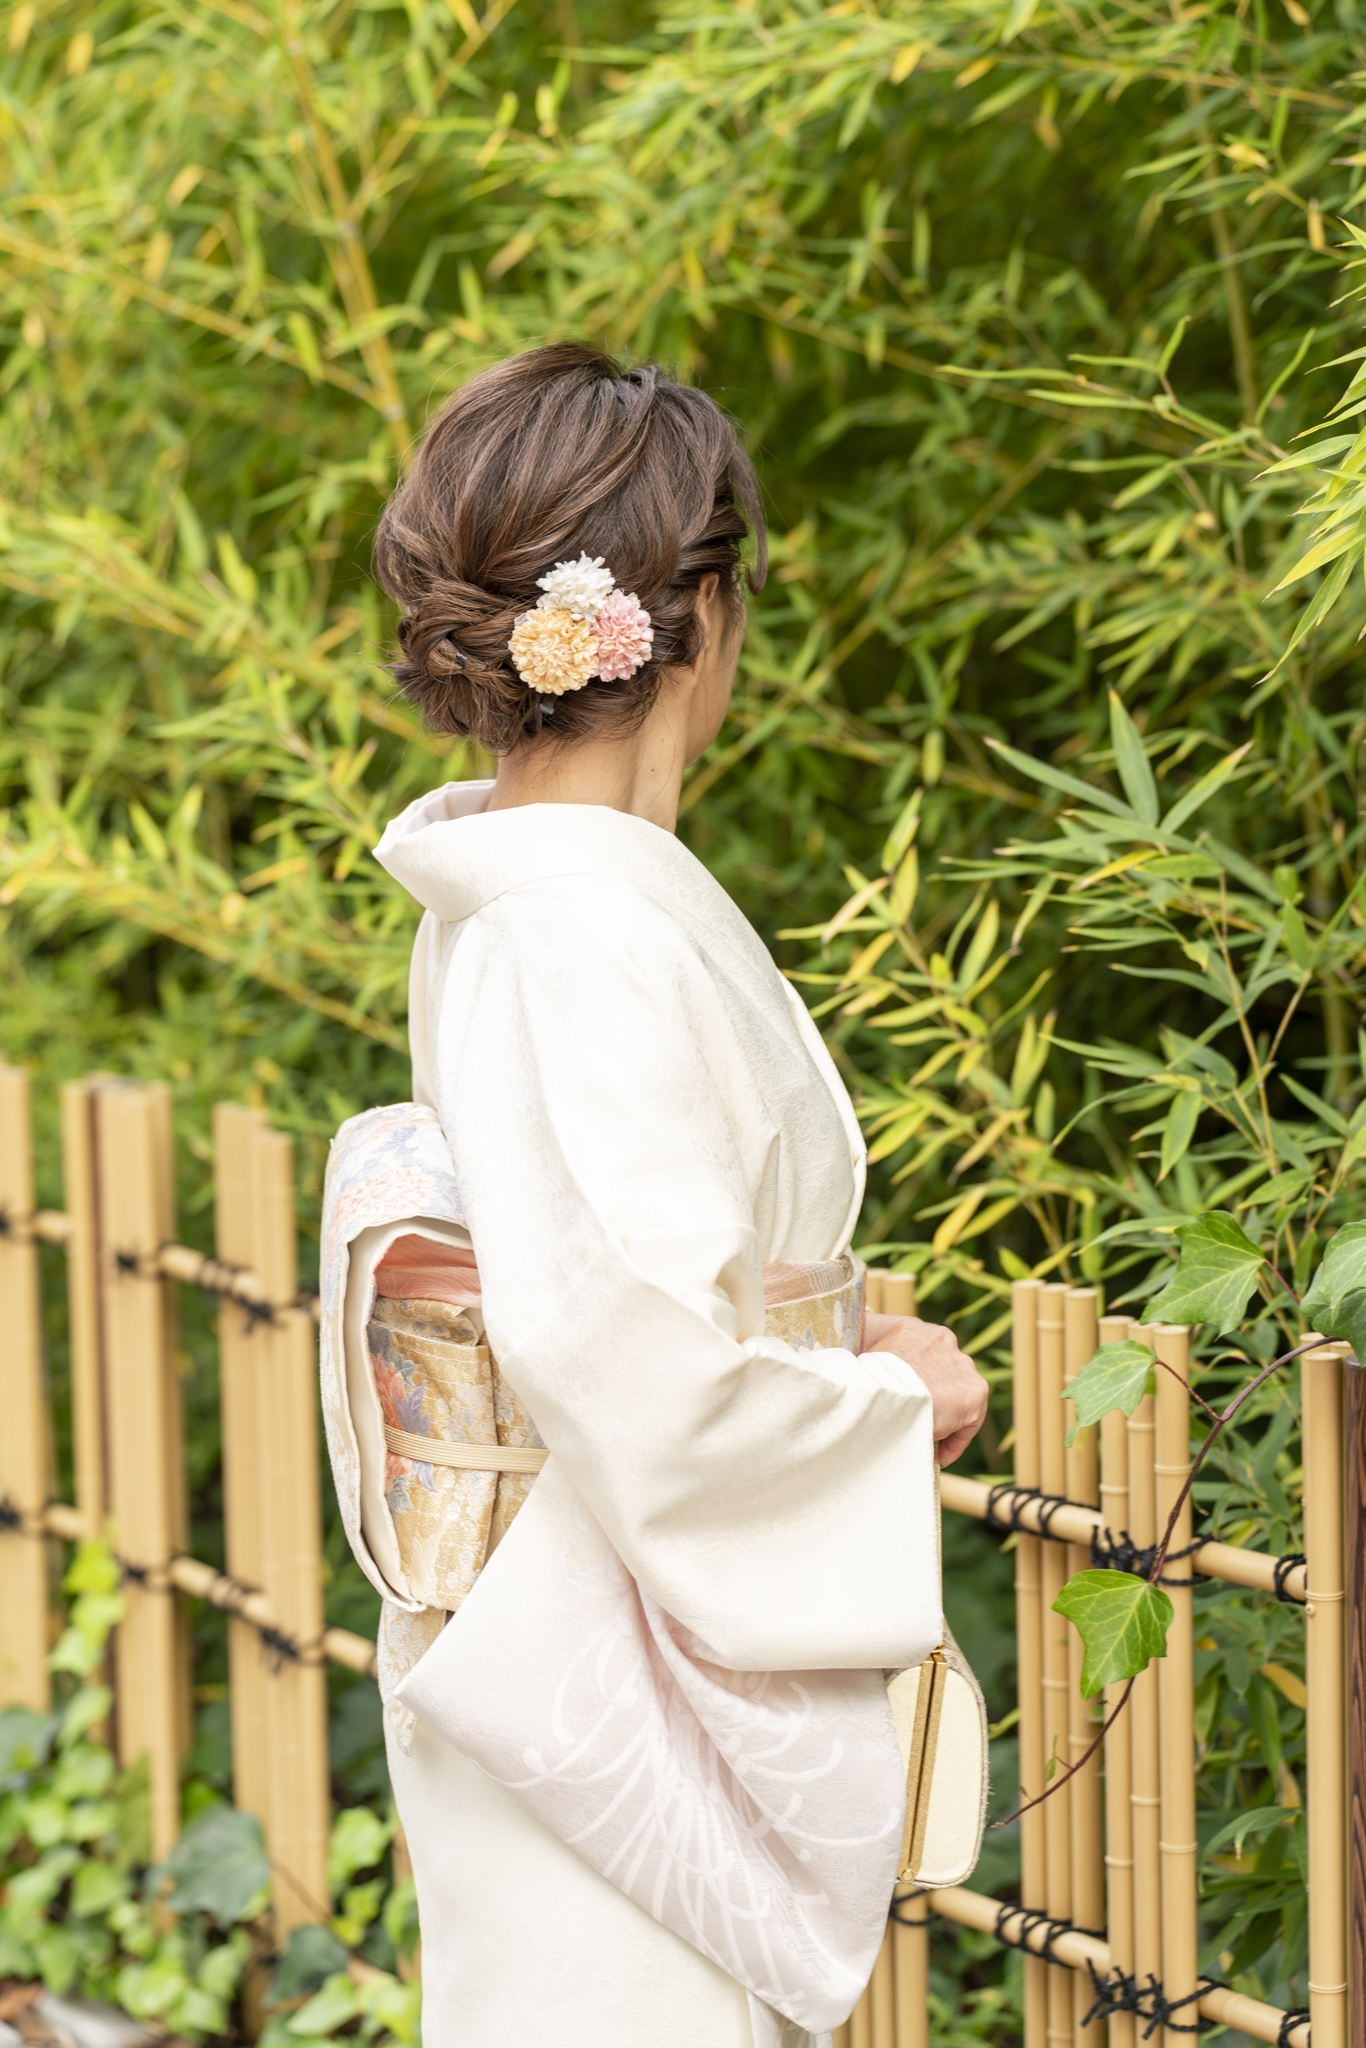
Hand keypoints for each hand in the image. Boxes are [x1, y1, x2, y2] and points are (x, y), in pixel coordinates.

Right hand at [863, 1312, 988, 1466]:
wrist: (888, 1394)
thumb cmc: (868, 1382)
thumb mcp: (864, 1363)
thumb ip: (876, 1367)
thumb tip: (864, 1383)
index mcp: (914, 1329)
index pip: (921, 1355)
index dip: (915, 1383)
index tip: (907, 1406)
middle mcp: (943, 1340)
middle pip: (941, 1373)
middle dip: (932, 1397)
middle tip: (915, 1422)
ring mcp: (962, 1364)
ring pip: (957, 1396)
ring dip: (944, 1417)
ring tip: (927, 1441)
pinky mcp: (975, 1392)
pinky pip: (970, 1420)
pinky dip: (956, 1439)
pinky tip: (940, 1455)